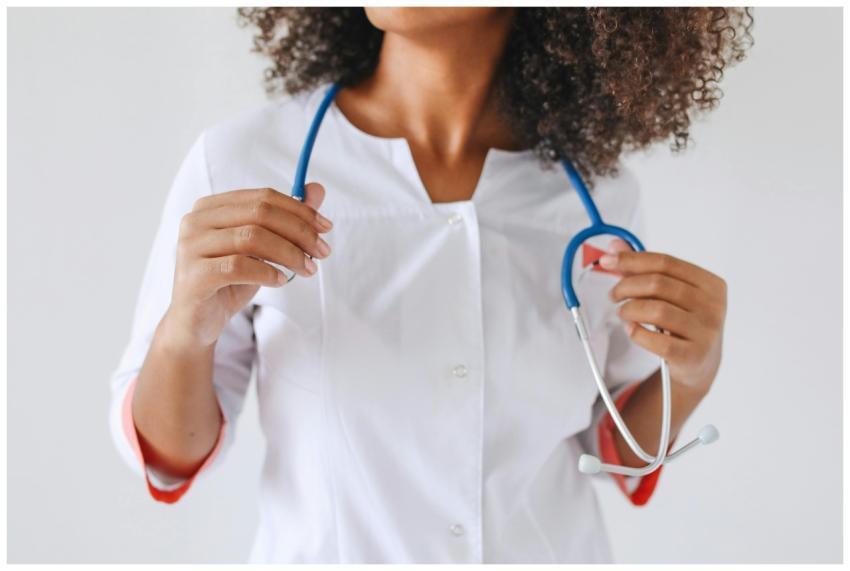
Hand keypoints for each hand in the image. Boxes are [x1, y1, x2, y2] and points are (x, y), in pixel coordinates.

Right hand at [164, 183, 332, 348]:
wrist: (198, 321)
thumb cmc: (230, 281)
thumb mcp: (262, 249)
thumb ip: (286, 218)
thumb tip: (317, 189)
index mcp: (212, 207)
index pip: (263, 197)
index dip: (299, 210)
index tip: (326, 228)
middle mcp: (196, 220)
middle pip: (259, 213)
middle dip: (299, 231)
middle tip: (323, 251)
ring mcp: (190, 247)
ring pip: (251, 238)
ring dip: (289, 253)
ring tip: (308, 269)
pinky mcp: (193, 275)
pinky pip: (237, 266)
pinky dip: (266, 272)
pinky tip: (281, 280)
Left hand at [600, 239, 726, 395]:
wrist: (699, 365)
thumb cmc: (681, 322)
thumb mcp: (669, 294)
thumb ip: (642, 269)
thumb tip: (613, 246)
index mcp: (710, 284)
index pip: (665, 262)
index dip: (632, 259)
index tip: (607, 261)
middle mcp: (713, 306)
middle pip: (658, 284)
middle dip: (627, 286)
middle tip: (613, 295)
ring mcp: (706, 332)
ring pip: (656, 310)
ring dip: (629, 309)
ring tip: (622, 313)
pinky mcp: (693, 356)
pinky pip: (657, 340)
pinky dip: (637, 333)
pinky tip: (631, 330)